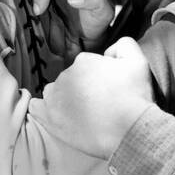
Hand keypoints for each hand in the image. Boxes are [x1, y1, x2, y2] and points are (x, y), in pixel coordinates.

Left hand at [36, 37, 154, 157]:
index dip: (98, 78)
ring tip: (82, 114)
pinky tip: (55, 116)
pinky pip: (36, 108)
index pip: (86, 67)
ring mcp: (55, 98)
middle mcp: (65, 76)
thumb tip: (110, 52)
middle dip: (82, 89)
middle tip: (99, 105)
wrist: (129, 130)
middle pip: (70, 80)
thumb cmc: (135, 97)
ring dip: (64, 99)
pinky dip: (43, 110)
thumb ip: (124, 45)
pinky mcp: (49, 118)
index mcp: (83, 61)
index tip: (107, 90)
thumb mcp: (138, 61)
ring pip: (55, 93)